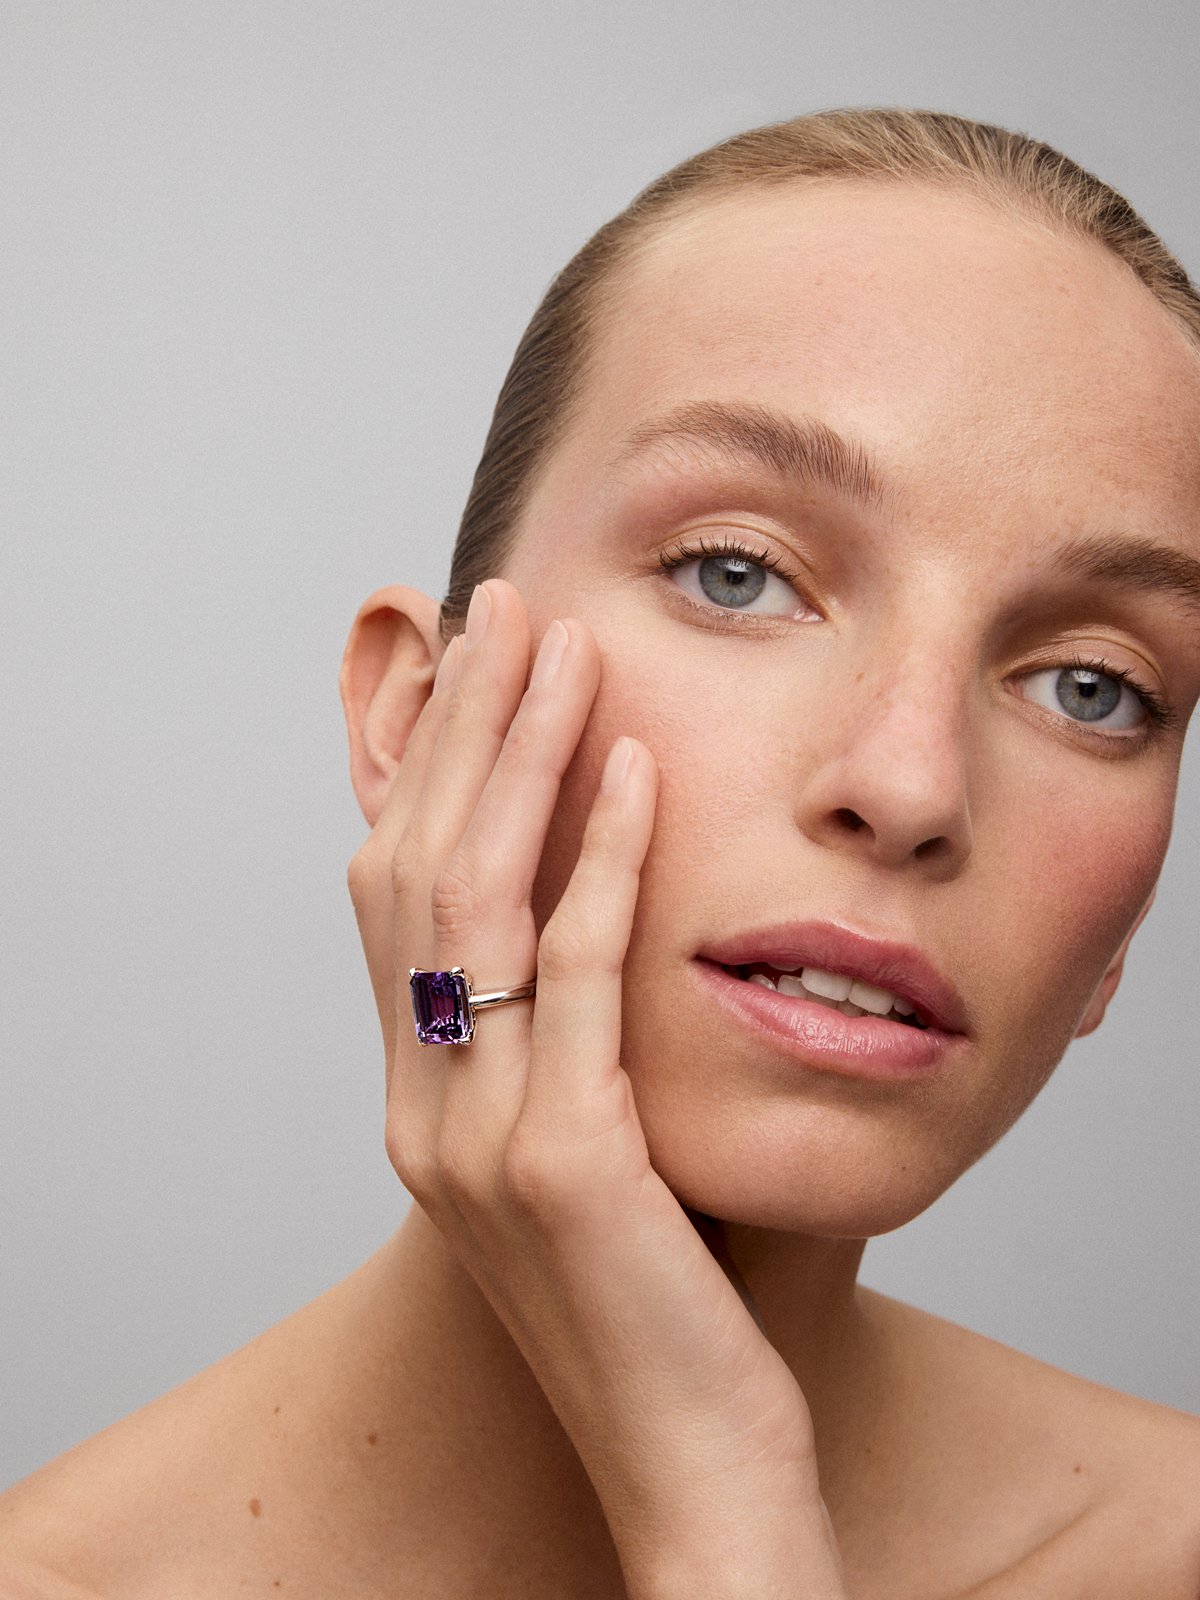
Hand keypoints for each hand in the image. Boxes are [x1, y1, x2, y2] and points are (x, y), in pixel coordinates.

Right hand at [346, 578, 847, 1597]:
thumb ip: (567, 1041)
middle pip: (419, 873)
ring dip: (518, 760)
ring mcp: (480, 1142)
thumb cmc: (660, 1299)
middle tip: (507, 610)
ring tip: (560, 649)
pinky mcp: (566, 1163)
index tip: (476, 668)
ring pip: (476, 904)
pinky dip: (599, 859)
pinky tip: (633, 769)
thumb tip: (595, 904)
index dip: (429, 773)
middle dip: (461, 730)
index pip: (399, 901)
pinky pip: (575, 977)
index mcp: (422, 1106)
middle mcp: (424, 1114)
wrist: (686, 1464)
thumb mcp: (589, 1149)